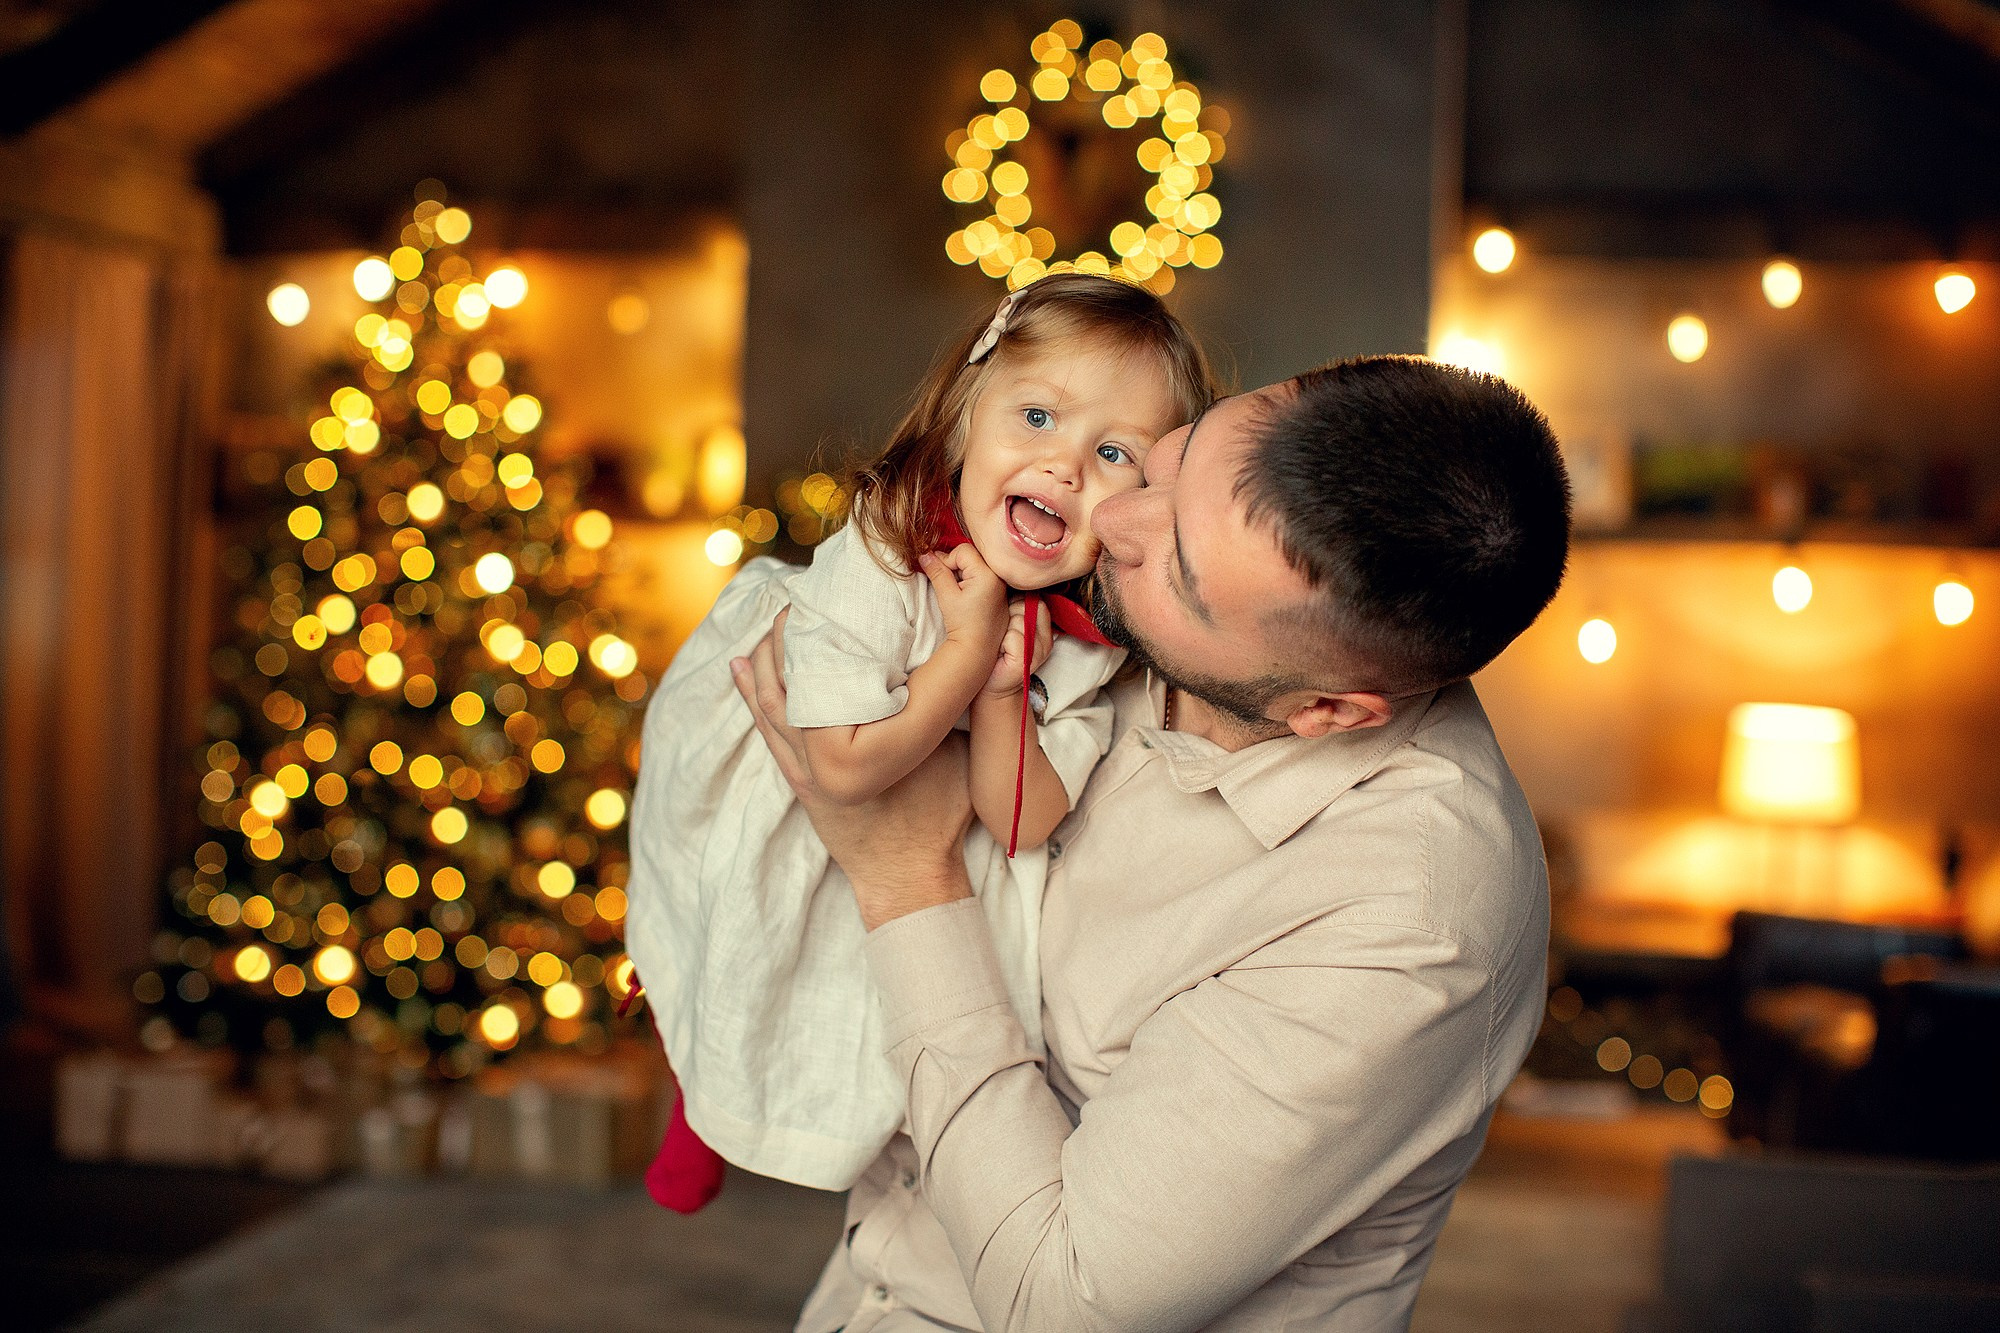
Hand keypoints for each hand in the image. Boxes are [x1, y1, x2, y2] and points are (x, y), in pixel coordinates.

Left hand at [732, 608, 973, 929]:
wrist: (909, 877)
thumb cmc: (944, 814)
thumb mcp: (971, 749)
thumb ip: (974, 692)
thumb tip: (991, 627)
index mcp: (869, 750)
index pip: (870, 668)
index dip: (888, 619)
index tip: (896, 583)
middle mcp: (824, 756)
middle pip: (811, 669)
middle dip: (818, 621)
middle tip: (833, 582)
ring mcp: (802, 766)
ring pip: (777, 689)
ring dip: (780, 646)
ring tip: (794, 610)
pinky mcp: (792, 774)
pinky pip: (763, 721)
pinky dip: (754, 687)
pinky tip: (745, 661)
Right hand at [919, 546, 1006, 652]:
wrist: (977, 649)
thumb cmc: (962, 624)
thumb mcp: (946, 596)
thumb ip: (936, 572)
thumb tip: (924, 554)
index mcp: (987, 574)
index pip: (963, 550)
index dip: (948, 560)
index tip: (942, 578)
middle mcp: (998, 576)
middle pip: (971, 556)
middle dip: (956, 565)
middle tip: (948, 584)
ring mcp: (1001, 585)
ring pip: (976, 566)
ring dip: (963, 573)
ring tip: (958, 592)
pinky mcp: (1000, 593)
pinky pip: (984, 577)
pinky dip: (972, 581)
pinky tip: (966, 597)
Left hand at [983, 596, 1053, 698]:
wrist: (989, 685)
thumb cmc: (996, 651)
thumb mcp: (1008, 624)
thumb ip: (1014, 606)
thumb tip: (1006, 579)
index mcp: (1043, 627)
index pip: (1035, 599)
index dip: (1015, 602)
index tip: (1003, 612)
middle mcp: (1045, 638)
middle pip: (1028, 606)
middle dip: (1009, 613)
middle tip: (999, 631)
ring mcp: (1038, 651)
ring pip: (1020, 620)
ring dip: (1003, 628)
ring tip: (999, 642)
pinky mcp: (1027, 660)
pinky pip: (1014, 637)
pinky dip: (1002, 642)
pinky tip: (998, 651)